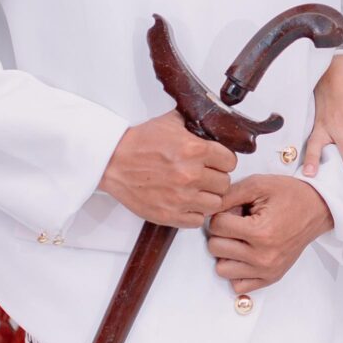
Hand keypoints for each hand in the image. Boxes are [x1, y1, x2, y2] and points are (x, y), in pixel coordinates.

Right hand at [101, 113, 236, 227]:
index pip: (230, 161)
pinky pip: (198, 220)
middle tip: (204, 176)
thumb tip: (213, 121)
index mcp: (195, 150)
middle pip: (224, 183)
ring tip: (196, 191)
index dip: (223, 161)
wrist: (112, 162)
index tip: (216, 162)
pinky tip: (186, 203)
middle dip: (216, 179)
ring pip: (215, 204)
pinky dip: (194, 213)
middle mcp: (191, 174)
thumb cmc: (139, 143)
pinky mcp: (170, 214)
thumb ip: (195, 122)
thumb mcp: (170, 122)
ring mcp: (181, 197)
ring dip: (207, 197)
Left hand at [207, 174, 334, 295]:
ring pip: (222, 269)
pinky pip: (238, 285)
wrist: (318, 209)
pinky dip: (237, 270)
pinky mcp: (271, 278)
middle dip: (222, 232)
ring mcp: (267, 270)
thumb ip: (228, 195)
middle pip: (215, 248)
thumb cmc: (290, 195)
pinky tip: (245, 254)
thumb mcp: (258, 185)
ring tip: (241, 239)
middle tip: (239, 222)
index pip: (216, 226)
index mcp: (260, 232)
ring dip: (226, 253)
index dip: (220, 214)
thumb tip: (204, 210)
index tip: (235, 210)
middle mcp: (263, 256)